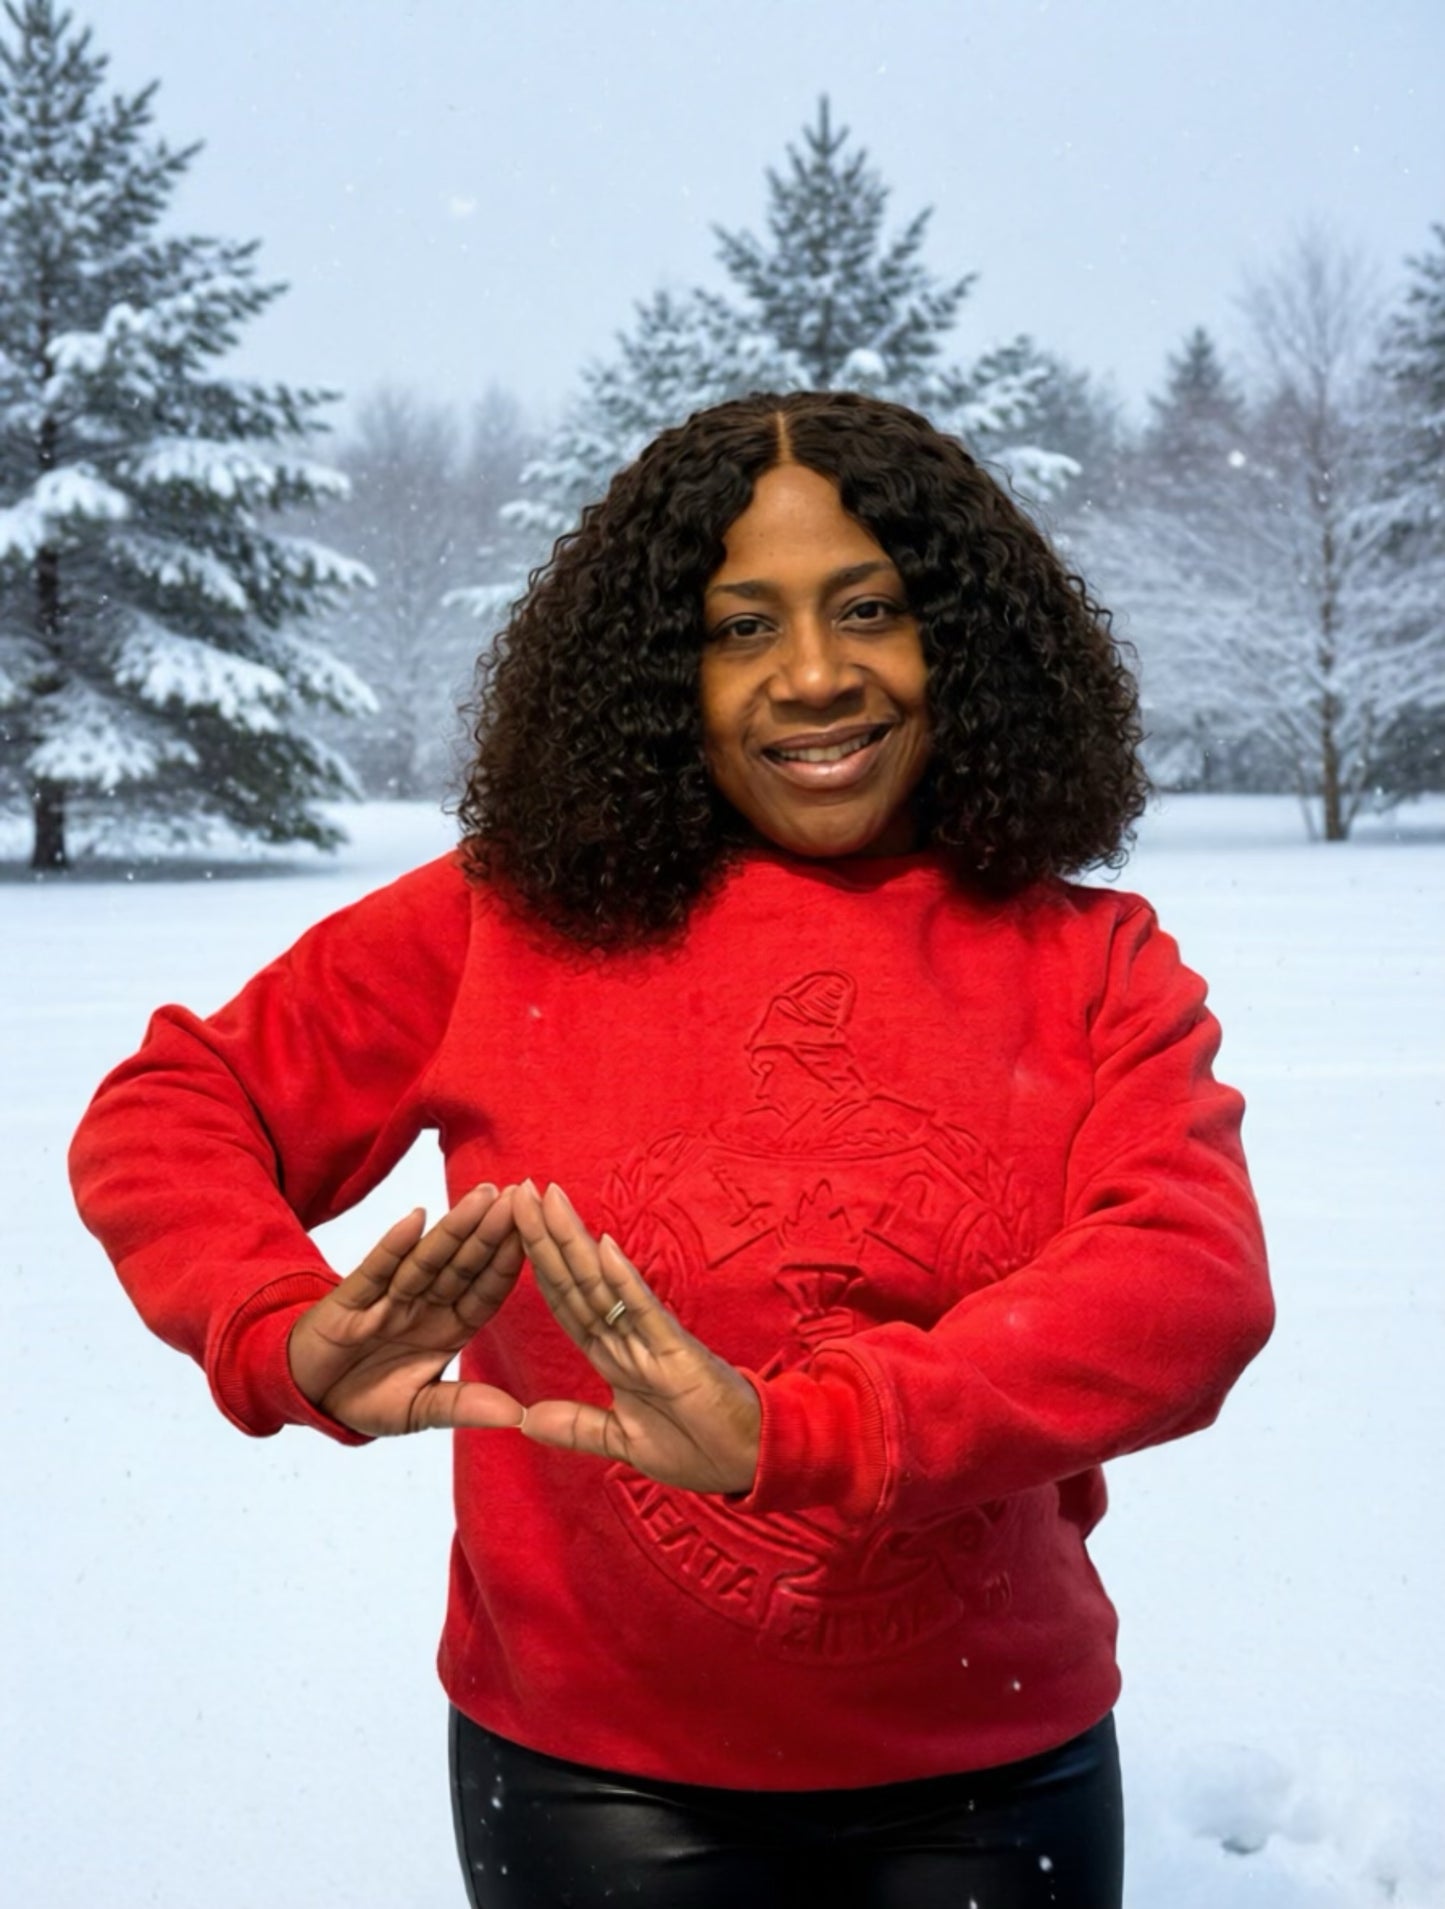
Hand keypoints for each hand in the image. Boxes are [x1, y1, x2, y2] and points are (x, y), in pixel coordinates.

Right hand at [288, 1183, 526, 1436]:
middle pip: (463, 1265)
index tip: (539, 1234)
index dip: (509, 1264)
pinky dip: (394, 1246)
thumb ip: (463, 1406)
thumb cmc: (368, 1398)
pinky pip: (376, 1270)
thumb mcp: (419, 1411)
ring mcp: (389, 1298)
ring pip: (427, 1260)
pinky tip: (416, 1219)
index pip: (485, 1291)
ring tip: (482, 1197)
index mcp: (449, 1329)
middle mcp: (424, 1306)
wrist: (308, 1396)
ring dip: (454, 1229)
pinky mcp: (350, 1300)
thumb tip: (518, 1416)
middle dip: (490, 1232)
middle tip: (518, 1195)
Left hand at [512, 1180, 760, 1494]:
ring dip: (574, 1242)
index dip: (539, 1268)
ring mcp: (653, 1341)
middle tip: (518, 1190)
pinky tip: (602, 1247)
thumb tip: (525, 1419)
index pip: (567, 1305)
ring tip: (548, 1199)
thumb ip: (578, 1427)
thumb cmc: (699, 1447)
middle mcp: (629, 1340)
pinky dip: (624, 1281)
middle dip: (546, 1238)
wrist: (751, 1463)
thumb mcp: (624, 1442)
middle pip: (577, 1283)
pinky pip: (645, 1312)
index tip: (511, 1229)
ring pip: (604, 1285)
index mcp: (615, 1359)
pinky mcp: (678, 1352)